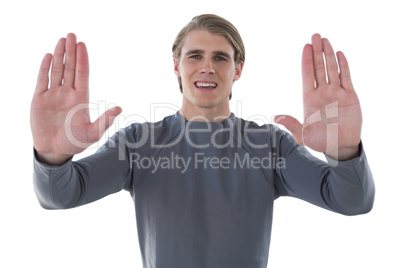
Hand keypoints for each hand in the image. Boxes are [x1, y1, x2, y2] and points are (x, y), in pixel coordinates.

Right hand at [30, 33, 121, 164]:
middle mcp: (67, 93)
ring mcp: (53, 95)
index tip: (82, 45)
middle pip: (70, 68)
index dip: (82, 59)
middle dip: (71, 51)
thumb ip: (104, 120)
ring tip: (61, 40)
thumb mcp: (93, 133)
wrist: (55, 151)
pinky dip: (44, 68)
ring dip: (58, 55)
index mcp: (81, 98)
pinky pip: (42, 80)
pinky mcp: (39, 99)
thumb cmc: (75, 143)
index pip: (82, 74)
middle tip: (72, 34)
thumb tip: (119, 108)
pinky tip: (48, 56)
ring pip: (56, 70)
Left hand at [274, 34, 360, 159]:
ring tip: (326, 39)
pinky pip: (346, 77)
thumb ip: (291, 124)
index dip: (306, 61)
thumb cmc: (320, 142)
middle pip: (319, 67)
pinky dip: (344, 65)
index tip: (306, 47)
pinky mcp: (349, 96)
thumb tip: (275, 118)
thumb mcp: (303, 135)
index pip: (307, 75)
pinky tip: (340, 54)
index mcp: (310, 98)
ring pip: (332, 69)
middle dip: (317, 51)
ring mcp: (336, 92)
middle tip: (315, 35)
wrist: (340, 147)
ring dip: (329, 54)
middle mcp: (322, 92)